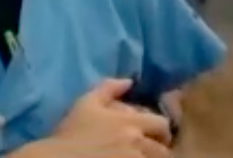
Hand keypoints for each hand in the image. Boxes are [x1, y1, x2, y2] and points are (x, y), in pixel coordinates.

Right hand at [42, 79, 171, 156]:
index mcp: (129, 122)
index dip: (160, 131)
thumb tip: (128, 81)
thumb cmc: (69, 133)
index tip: (155, 136)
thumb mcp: (86, 103)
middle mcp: (135, 142)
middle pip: (162, 149)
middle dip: (158, 150)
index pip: (162, 125)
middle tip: (149, 152)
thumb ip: (108, 87)